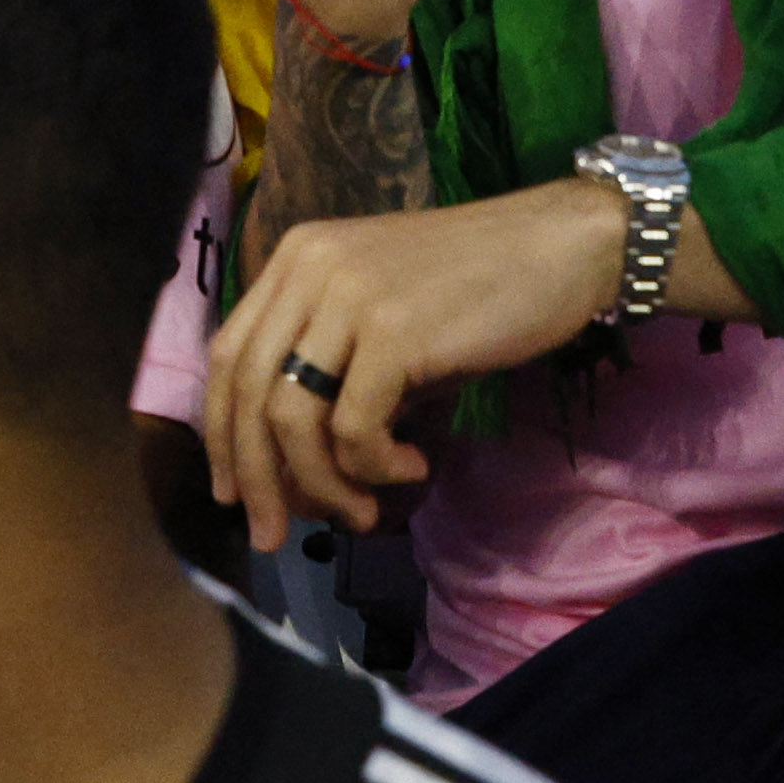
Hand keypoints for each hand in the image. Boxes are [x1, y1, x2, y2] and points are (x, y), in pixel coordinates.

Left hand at [201, 184, 621, 537]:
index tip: (234, 494)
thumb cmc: (478, 287)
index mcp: (296, 258)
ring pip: (291, 418)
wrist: (560, 246)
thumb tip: (298, 474)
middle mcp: (309, 269)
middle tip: (273, 536)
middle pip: (248, 392)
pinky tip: (414, 467)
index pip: (228, 355)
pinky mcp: (393, 332)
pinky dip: (375, 467)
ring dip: (321, 486)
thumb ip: (335, 375)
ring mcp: (348, 296)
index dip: (223, 434)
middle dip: (258, 479)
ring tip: (363, 511)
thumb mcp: (385, 319)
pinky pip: (354, 429)